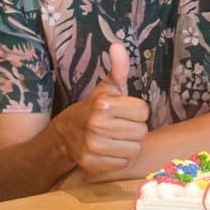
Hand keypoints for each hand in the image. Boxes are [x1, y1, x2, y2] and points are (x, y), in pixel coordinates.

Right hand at [60, 47, 149, 180]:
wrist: (65, 134)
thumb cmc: (94, 109)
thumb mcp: (107, 88)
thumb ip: (118, 68)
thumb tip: (118, 45)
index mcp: (104, 104)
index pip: (144, 111)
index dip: (137, 112)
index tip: (125, 111)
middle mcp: (97, 125)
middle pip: (141, 132)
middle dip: (134, 129)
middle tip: (120, 126)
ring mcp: (93, 146)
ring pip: (134, 149)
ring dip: (128, 145)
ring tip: (115, 138)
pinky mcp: (92, 163)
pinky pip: (123, 163)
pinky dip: (119, 159)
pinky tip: (109, 150)